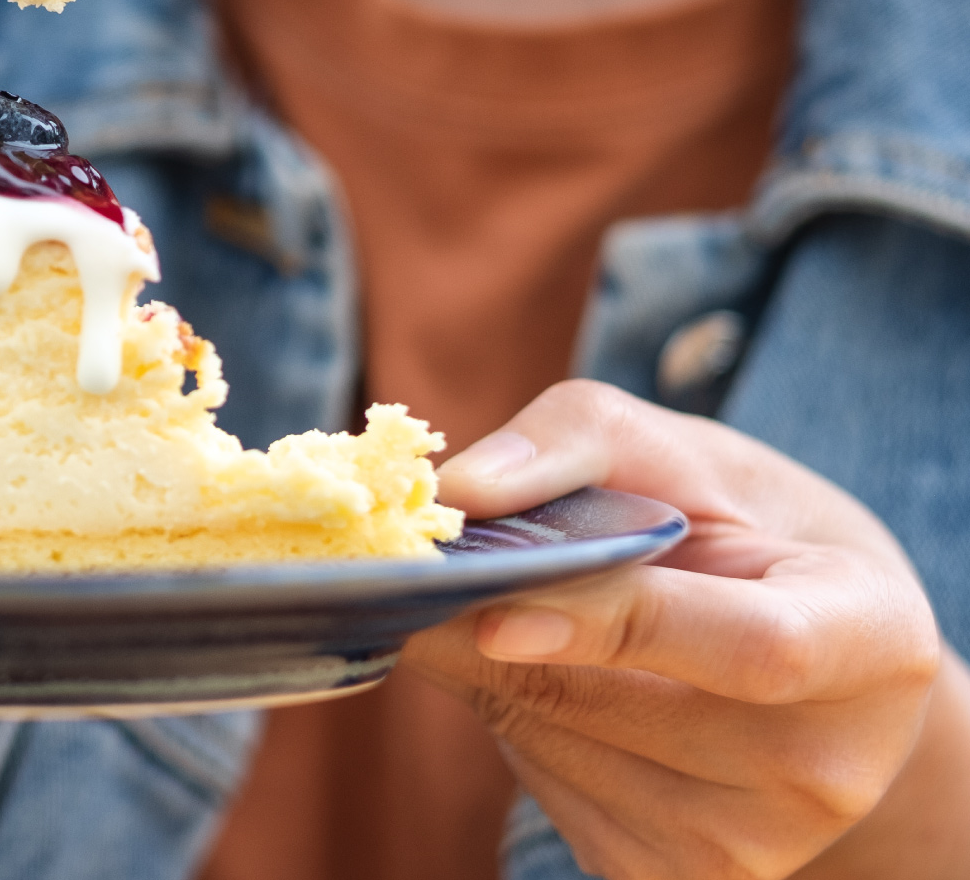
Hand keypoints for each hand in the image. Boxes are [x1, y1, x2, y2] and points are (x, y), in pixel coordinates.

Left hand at [403, 379, 966, 879]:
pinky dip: (507, 717)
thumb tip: (460, 491)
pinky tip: (543, 671)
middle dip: (488, 631)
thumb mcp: (679, 450)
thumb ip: (570, 443)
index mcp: (869, 640)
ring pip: (552, 745)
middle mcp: (827, 764)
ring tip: (511, 605)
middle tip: (412, 572)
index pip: (751, 649)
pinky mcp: (677, 874)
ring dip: (485, 666)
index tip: (498, 609)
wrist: (799, 648)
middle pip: (614, 705)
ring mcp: (754, 840)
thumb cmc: (734, 528)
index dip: (617, 628)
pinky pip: (544, 788)